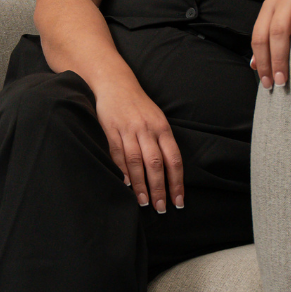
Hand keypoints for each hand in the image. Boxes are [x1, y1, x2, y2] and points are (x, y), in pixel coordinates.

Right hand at [92, 77, 184, 211]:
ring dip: (141, 185)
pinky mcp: (111, 130)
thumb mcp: (157, 119)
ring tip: (143, 202)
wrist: (115, 83)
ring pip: (137, 162)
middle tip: (161, 208)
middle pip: (156, 164)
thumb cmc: (139, 105)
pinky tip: (126, 185)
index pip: (174, 160)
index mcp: (162, 128)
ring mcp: (129, 130)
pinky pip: (118, 154)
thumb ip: (162, 142)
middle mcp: (148, 129)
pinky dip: (122, 171)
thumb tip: (170, 172)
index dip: (177, 182)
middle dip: (159, 188)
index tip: (178, 201)